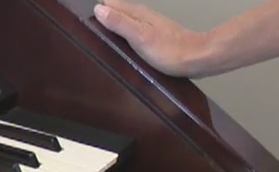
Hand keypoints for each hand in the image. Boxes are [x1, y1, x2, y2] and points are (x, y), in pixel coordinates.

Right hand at [93, 0, 210, 76]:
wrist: (198, 58)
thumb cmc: (169, 50)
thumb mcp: (140, 37)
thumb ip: (119, 23)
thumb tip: (98, 9)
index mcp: (137, 13)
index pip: (110, 3)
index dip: (97, 8)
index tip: (81, 17)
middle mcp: (143, 16)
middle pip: (117, 10)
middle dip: (102, 13)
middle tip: (85, 24)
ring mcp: (149, 26)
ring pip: (125, 19)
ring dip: (112, 22)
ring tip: (97, 30)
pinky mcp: (154, 37)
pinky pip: (132, 29)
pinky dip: (122, 32)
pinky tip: (118, 42)